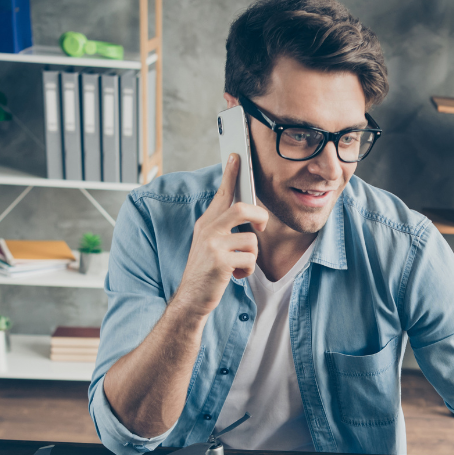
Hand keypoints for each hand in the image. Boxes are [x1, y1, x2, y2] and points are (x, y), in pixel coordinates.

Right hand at [171, 153, 268, 316]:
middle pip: (242, 209)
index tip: (236, 157)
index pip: (221, 195)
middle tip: (261, 227)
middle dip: (259, 217)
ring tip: (237, 265)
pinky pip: (250, 260)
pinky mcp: (220, 261)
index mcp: (206, 223)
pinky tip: (235, 276)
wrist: (192, 298)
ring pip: (251, 241)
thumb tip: (248, 212)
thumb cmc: (207, 271)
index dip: (230, 175)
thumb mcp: (209, 244)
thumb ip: (223, 228)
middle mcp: (207, 230)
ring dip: (251, 257)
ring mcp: (212, 244)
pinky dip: (247, 271)